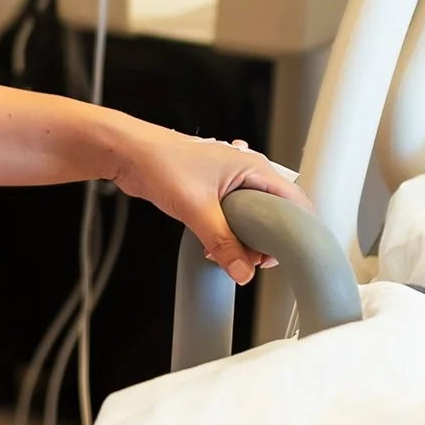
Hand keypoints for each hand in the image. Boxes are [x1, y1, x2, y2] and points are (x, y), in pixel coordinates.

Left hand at [105, 119, 308, 284]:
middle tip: (251, 259)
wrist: (128, 153)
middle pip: (275, 215)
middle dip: (266, 241)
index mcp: (254, 168)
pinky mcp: (213, 195)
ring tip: (228, 254)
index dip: (296, 230)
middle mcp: (246, 174)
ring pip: (252, 220)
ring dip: (243, 241)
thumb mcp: (197, 208)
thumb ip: (222, 242)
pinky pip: (232, 220)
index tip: (286, 254)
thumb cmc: (160, 161)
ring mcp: (230, 184)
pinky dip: (227, 235)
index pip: (295, 202)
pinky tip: (212, 247)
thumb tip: (242, 271)